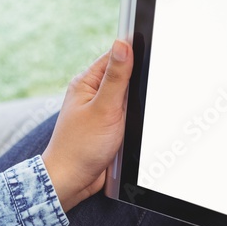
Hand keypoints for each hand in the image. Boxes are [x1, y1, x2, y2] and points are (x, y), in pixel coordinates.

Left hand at [41, 40, 131, 211]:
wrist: (73, 181)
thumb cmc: (80, 147)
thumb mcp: (103, 108)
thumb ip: (116, 77)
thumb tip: (122, 44)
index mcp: (86, 82)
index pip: (115, 56)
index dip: (134, 52)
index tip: (153, 52)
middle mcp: (92, 93)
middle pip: (126, 78)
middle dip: (138, 87)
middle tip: (137, 102)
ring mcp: (101, 111)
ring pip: (130, 100)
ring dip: (137, 109)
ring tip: (129, 122)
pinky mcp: (108, 127)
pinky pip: (129, 118)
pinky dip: (134, 123)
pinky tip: (133, 131)